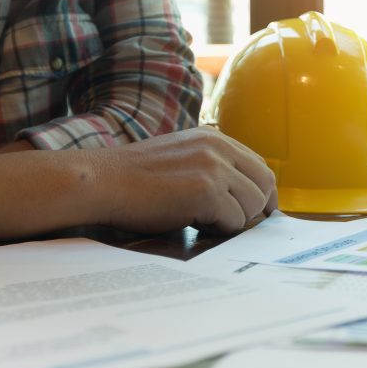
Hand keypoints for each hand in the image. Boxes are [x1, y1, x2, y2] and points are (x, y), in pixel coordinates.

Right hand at [90, 126, 276, 233]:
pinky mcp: (207, 191)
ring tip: (202, 219)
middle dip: (256, 209)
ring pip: (253, 205)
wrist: (101, 183)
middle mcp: (218, 147)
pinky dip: (219, 230)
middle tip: (235, 224)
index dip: (262, 192)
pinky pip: (235, 221)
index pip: (258, 165)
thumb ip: (211, 167)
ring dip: (234, 220)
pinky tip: (192, 222)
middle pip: (265, 183)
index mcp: (213, 137)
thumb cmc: (134, 180)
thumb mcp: (180, 159)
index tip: (257, 211)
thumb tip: (244, 195)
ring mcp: (214, 167)